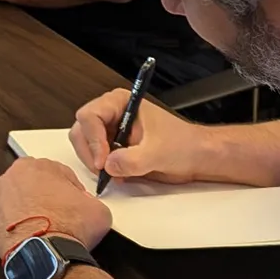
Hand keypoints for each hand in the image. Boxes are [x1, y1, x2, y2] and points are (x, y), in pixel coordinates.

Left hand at [0, 157, 112, 259]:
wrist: (47, 253)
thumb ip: (88, 199)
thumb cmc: (69, 229)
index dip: (70, 189)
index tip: (73, 201)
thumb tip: (84, 205)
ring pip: (16, 197)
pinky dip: (13, 221)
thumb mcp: (98, 209)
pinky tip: (27, 231)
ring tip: (42, 225)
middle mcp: (13, 175)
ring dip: (27, 207)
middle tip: (58, 214)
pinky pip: (4, 213)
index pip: (58, 172)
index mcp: (39, 166)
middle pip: (34, 183)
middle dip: (45, 195)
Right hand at [70, 91, 204, 183]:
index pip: (90, 116)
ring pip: (84, 145)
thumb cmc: (184, 145)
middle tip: (103, 171)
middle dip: (89, 152)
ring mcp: (110, 131)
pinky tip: (116, 176)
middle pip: (82, 130)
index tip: (103, 160)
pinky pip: (94, 158)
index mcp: (121, 103)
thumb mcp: (159, 152)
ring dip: (94, 163)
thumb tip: (109, 165)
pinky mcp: (112, 148)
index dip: (93, 139)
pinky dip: (100, 170)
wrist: (197, 158)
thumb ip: (133, 159)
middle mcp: (111, 114)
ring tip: (113, 174)